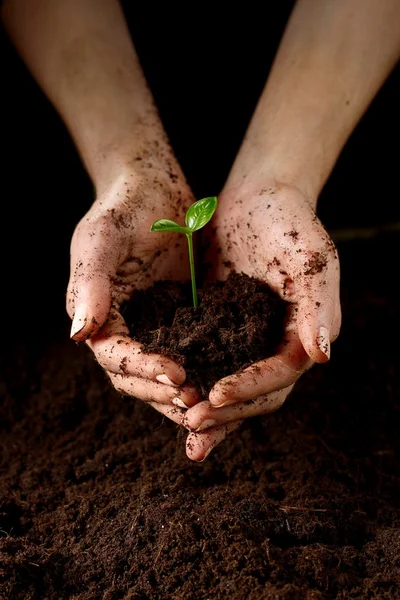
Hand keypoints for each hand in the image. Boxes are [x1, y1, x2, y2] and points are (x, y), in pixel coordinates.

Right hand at [67, 161, 200, 411]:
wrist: (155, 187)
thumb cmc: (123, 207)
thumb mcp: (101, 238)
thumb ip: (89, 284)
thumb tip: (79, 335)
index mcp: (99, 316)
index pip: (115, 357)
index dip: (142, 369)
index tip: (175, 374)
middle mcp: (124, 330)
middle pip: (137, 378)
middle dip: (164, 393)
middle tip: (198, 402)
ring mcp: (153, 328)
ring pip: (163, 376)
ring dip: (182, 394)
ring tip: (212, 404)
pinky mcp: (181, 321)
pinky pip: (191, 354)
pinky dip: (203, 371)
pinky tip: (226, 380)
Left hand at [182, 181, 340, 460]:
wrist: (257, 197)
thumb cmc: (289, 221)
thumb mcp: (311, 256)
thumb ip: (319, 304)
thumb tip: (322, 356)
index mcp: (303, 334)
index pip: (280, 376)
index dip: (251, 388)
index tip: (217, 394)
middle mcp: (277, 345)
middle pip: (256, 395)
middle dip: (227, 413)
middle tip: (193, 425)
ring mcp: (249, 340)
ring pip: (231, 387)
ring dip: (211, 411)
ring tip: (185, 429)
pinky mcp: (222, 330)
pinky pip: (208, 364)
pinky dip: (194, 382)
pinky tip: (170, 394)